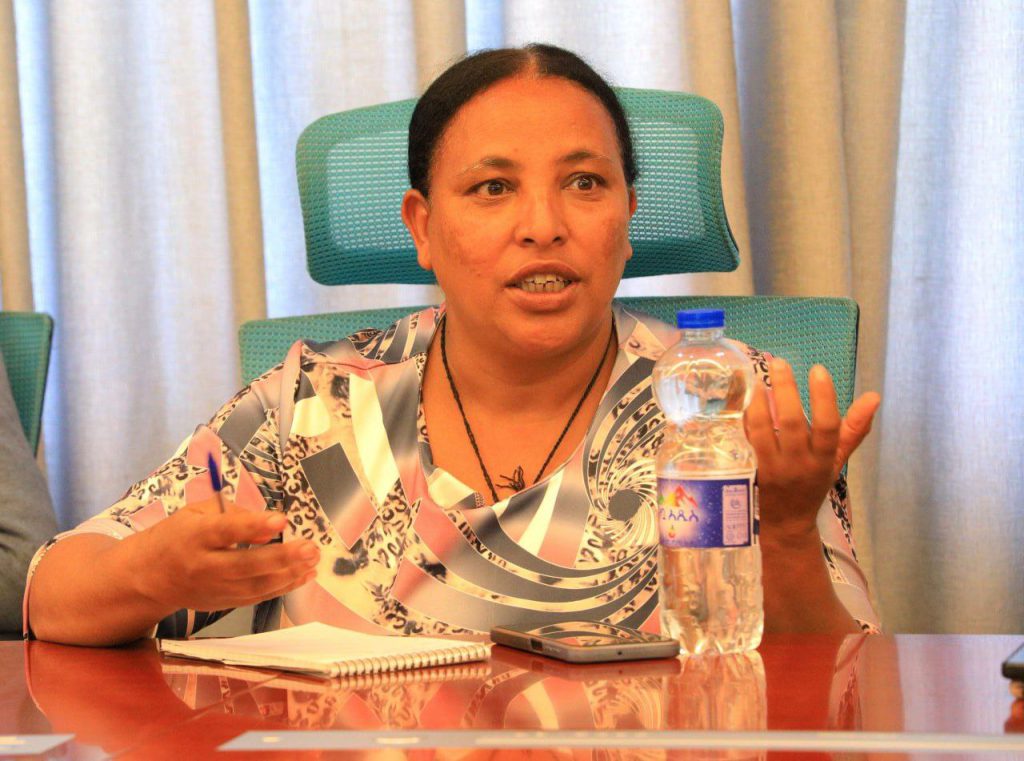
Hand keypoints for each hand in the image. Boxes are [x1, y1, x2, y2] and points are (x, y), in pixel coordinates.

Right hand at [127, 497, 319, 614]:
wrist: (148, 578)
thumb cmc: (178, 536)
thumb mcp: (196, 513)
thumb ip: (232, 513)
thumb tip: (268, 526)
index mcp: (194, 537)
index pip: (225, 531)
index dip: (253, 526)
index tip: (281, 520)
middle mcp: (204, 566)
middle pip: (245, 565)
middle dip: (282, 558)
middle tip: (311, 548)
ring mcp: (214, 589)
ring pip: (255, 586)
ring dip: (289, 575)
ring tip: (313, 561)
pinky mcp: (223, 604)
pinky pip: (257, 598)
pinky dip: (283, 587)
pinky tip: (304, 575)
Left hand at [744, 358, 880, 543]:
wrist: (787, 522)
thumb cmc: (813, 484)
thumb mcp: (837, 459)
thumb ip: (854, 428)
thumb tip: (874, 396)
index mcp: (824, 459)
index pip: (829, 426)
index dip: (824, 397)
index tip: (818, 369)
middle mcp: (800, 464)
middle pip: (792, 423)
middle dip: (785, 390)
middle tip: (779, 363)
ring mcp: (774, 469)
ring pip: (764, 432)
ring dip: (758, 403)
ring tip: (758, 379)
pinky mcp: (752, 471)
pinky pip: (745, 441)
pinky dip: (743, 420)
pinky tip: (743, 401)